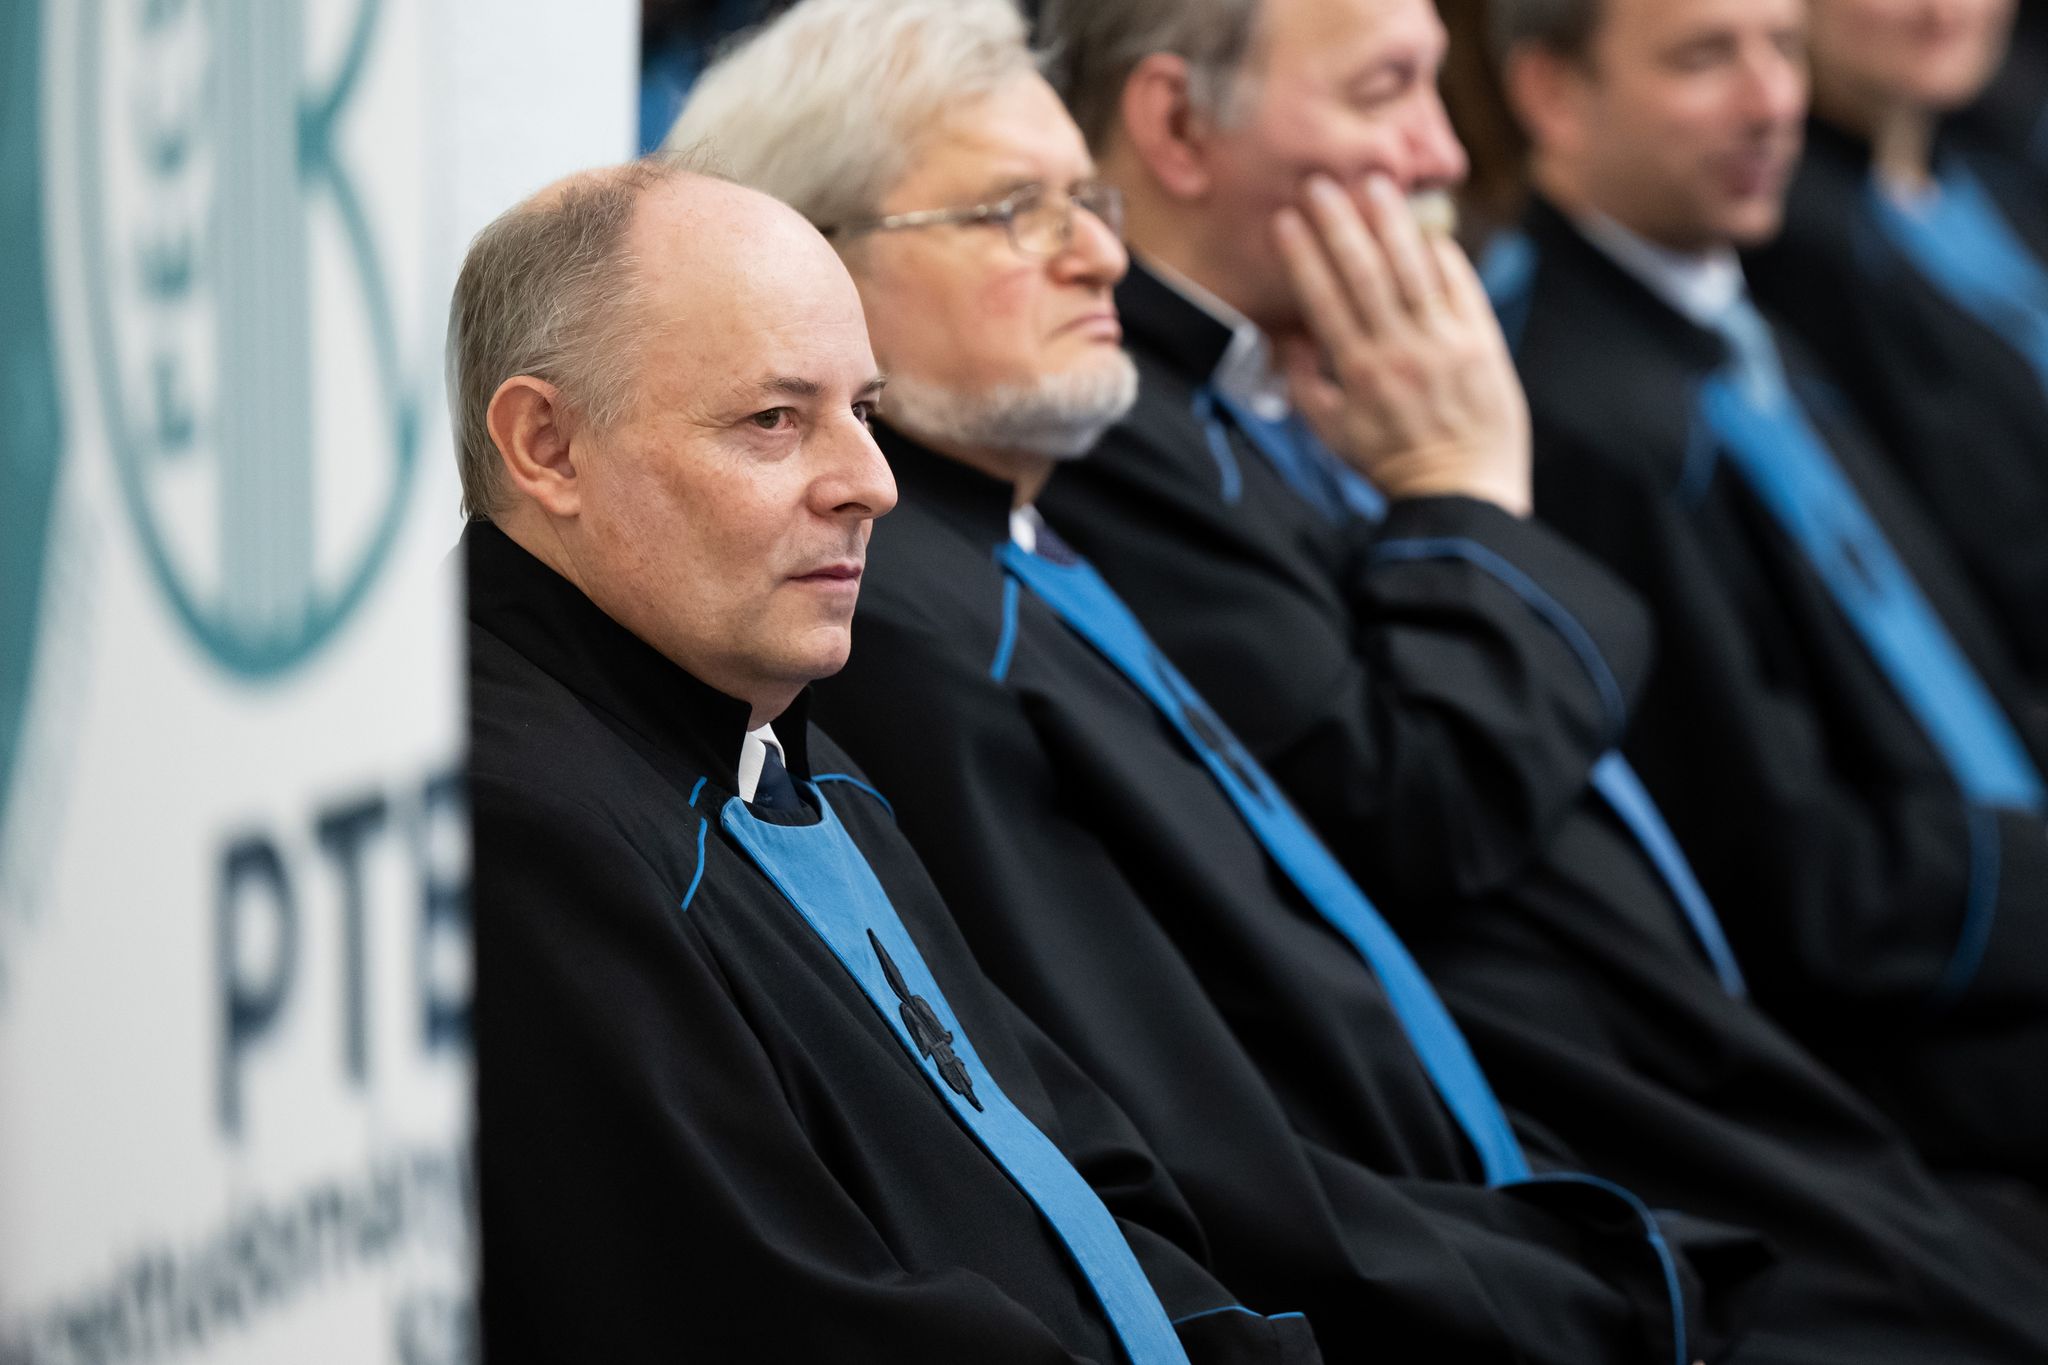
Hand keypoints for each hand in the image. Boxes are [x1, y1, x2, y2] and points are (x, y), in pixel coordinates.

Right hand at [1272, 174, 1531, 516]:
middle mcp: (1399, 351)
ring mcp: (1444, 343)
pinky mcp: (1482, 343)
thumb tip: (1291, 335)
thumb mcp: (1331, 434)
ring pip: (1413, 268)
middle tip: (1320, 184)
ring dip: (1391, 222)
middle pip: (1364, 272)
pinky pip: (1460, 285)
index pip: (1323, 299)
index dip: (1302, 255)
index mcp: (1357, 373)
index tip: (1286, 220)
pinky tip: (1426, 229)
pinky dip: (1442, 254)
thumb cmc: (1391, 464)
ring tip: (1373, 184)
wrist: (1462, 492)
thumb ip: (1306, 383)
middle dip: (1338, 223)